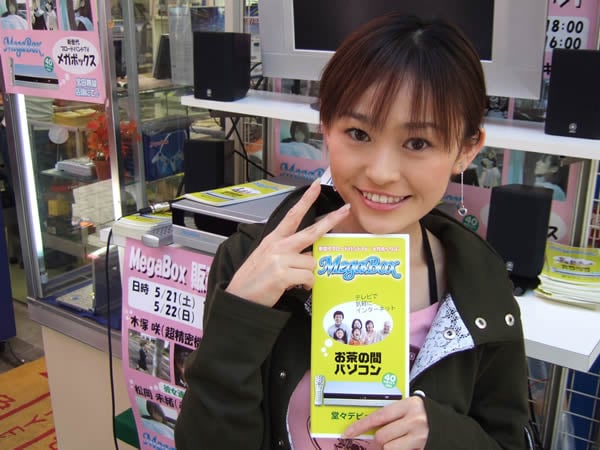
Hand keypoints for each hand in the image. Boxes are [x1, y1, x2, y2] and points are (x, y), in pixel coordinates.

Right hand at [225, 179, 350, 306]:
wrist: (238, 296)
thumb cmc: (253, 279)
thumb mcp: (266, 257)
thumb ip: (287, 251)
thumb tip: (309, 255)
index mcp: (274, 239)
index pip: (292, 215)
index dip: (306, 199)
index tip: (316, 185)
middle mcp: (278, 246)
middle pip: (311, 231)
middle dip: (331, 220)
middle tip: (346, 209)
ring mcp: (280, 259)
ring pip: (312, 262)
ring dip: (308, 275)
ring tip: (296, 281)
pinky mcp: (283, 274)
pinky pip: (309, 278)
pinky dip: (307, 286)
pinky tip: (296, 287)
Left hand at [343, 396, 428, 449]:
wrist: (454, 429)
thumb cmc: (427, 416)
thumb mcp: (411, 408)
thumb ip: (393, 414)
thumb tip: (368, 426)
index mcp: (409, 405)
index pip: (379, 416)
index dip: (361, 426)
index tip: (348, 432)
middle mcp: (414, 420)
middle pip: (382, 436)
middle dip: (379, 440)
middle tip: (384, 439)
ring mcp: (420, 436)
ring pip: (389, 448)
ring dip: (389, 448)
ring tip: (399, 442)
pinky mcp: (422, 448)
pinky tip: (406, 446)